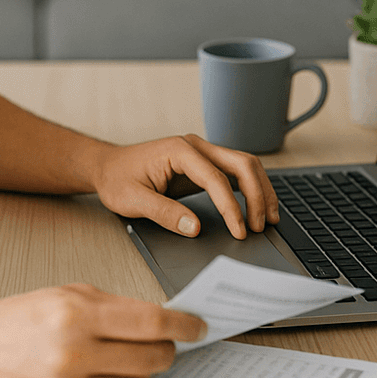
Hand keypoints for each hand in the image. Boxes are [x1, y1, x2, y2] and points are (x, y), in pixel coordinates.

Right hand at [0, 284, 204, 377]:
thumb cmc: (18, 320)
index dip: (183, 326)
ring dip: (138, 376)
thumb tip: (162, 321)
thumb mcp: (65, 294)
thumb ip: (114, 306)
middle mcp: (74, 354)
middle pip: (152, 359)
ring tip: (119, 364)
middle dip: (164, 351)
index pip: (152, 323)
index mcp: (77, 314)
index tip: (197, 328)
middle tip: (159, 346)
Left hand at [91, 134, 278, 238]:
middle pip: (242, 163)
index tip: (239, 230)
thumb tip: (194, 228)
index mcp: (179, 151)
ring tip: (268, 219)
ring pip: (244, 165)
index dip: (231, 207)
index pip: (216, 178)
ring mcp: (201, 154)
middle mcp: (195, 147)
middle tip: (259, 226)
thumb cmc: (117, 179)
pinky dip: (250, 189)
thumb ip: (164, 213)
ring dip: (260, 190)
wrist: (108, 167)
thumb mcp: (133, 200)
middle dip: (257, 195)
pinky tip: (256, 208)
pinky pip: (235, 173)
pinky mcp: (203, 165)